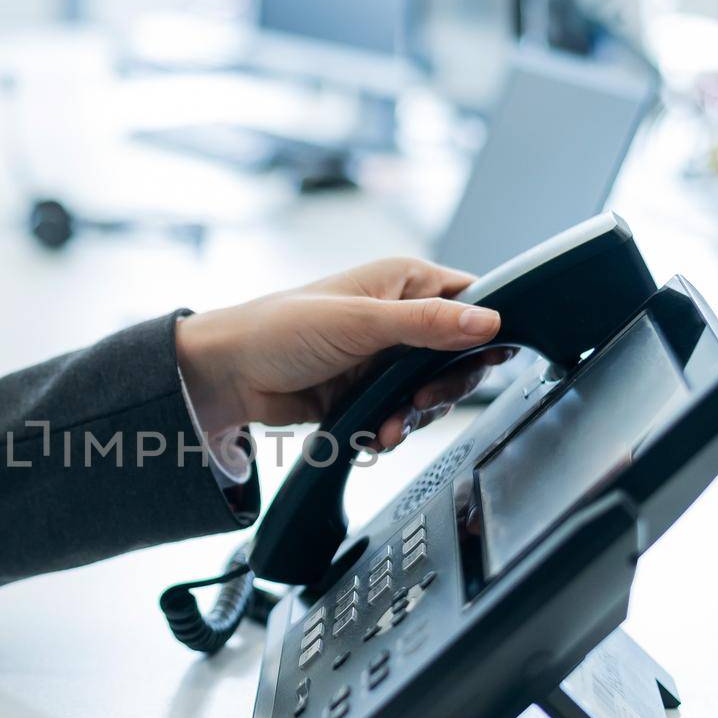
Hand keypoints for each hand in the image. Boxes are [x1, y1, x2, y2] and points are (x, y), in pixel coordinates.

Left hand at [176, 257, 508, 450]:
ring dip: (415, 414)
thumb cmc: (279, 329)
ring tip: (390, 425)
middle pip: (458, 357)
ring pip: (430, 393)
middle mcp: (400, 318)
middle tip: (421, 399)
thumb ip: (426, 324)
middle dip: (444, 386)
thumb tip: (489, 321)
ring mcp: (384, 358)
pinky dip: (393, 429)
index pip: (471, 300)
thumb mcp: (360, 322)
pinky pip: (400, 415)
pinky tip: (376, 435)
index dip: (484, 331)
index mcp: (404, 283)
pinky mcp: (368, 392)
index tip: (484, 361)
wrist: (228, 376)